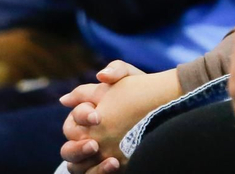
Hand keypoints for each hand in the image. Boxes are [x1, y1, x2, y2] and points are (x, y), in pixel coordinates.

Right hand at [60, 62, 181, 173]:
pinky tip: (116, 164)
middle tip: (94, 144)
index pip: (74, 117)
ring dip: (85, 162)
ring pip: (74, 165)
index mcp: (87, 115)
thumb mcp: (133, 79)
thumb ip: (117, 70)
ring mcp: (93, 156)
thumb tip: (100, 76)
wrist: (166, 115)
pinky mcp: (102, 169)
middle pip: (68, 145)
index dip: (81, 116)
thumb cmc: (144, 94)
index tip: (97, 116)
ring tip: (108, 159)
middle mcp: (86, 137)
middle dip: (77, 146)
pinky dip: (100, 172)